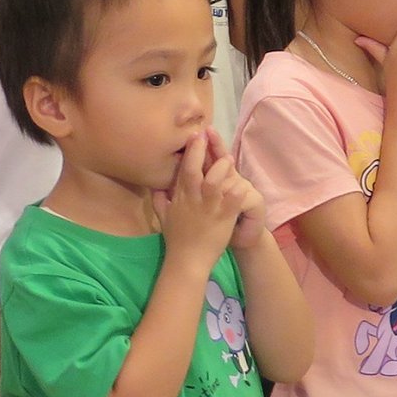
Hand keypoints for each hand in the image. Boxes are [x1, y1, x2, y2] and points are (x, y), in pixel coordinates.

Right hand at [153, 128, 258, 271]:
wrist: (188, 261)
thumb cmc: (177, 239)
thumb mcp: (163, 217)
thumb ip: (158, 200)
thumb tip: (154, 186)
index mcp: (180, 197)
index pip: (184, 169)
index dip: (190, 151)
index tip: (195, 135)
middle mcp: (193, 199)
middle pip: (196, 170)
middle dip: (201, 150)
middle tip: (207, 135)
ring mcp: (209, 208)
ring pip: (215, 181)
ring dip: (222, 168)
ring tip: (228, 159)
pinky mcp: (223, 218)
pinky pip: (233, 199)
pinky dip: (238, 190)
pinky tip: (242, 184)